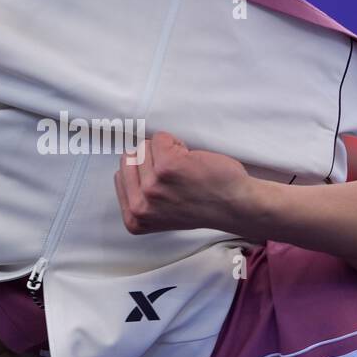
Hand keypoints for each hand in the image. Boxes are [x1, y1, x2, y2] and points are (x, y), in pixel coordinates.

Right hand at [113, 131, 253, 234]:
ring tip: (184, 170)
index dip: (145, 172)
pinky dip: (177, 143)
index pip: (122, 175)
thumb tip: (127, 161)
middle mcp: (140, 206)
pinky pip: (161, 138)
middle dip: (151, 159)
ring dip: (165, 151)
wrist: (235, 205)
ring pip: (144, 146)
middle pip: (129, 158)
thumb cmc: (202, 205)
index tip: (165, 185)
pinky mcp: (168, 167)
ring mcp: (152, 186)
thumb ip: (140, 194)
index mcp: (134, 218)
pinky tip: (191, 160)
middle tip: (176, 177)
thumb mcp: (159, 211)